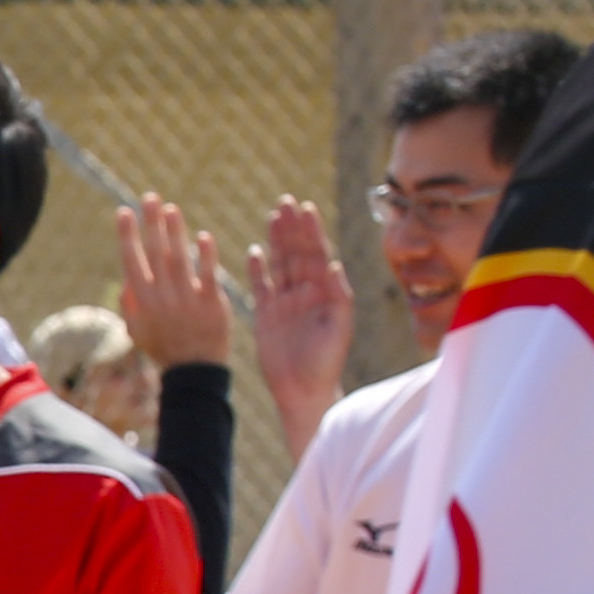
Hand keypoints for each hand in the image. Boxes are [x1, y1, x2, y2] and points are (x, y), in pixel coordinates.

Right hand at [114, 194, 230, 372]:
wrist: (194, 371)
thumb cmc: (164, 349)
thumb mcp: (138, 330)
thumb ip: (130, 303)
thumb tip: (127, 277)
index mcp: (142, 300)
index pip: (132, 260)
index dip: (127, 235)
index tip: (124, 211)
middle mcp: (162, 296)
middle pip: (155, 253)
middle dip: (151, 223)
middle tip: (150, 197)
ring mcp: (187, 298)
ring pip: (179, 259)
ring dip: (175, 232)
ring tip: (172, 209)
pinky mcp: (211, 302)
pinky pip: (208, 274)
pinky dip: (206, 255)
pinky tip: (203, 236)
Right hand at [248, 195, 355, 448]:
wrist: (303, 391)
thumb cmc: (326, 363)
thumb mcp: (338, 329)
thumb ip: (338, 297)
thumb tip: (335, 265)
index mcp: (325, 293)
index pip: (318, 254)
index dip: (312, 231)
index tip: (306, 208)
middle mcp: (306, 293)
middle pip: (298, 253)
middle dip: (293, 228)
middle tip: (286, 202)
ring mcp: (285, 302)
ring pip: (280, 263)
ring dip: (277, 240)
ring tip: (273, 216)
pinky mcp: (267, 315)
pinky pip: (261, 286)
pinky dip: (258, 269)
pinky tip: (255, 251)